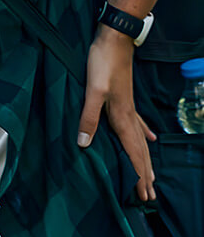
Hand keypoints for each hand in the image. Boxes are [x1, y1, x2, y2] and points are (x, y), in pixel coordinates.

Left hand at [77, 23, 156, 202]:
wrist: (114, 39)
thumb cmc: (102, 63)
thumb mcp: (92, 91)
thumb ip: (88, 118)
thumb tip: (84, 145)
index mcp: (121, 118)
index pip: (133, 153)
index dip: (138, 175)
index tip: (143, 195)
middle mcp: (129, 116)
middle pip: (140, 151)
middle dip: (145, 175)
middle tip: (150, 196)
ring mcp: (129, 108)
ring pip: (141, 141)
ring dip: (146, 159)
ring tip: (152, 176)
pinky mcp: (126, 100)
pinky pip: (139, 125)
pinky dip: (145, 135)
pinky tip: (151, 139)